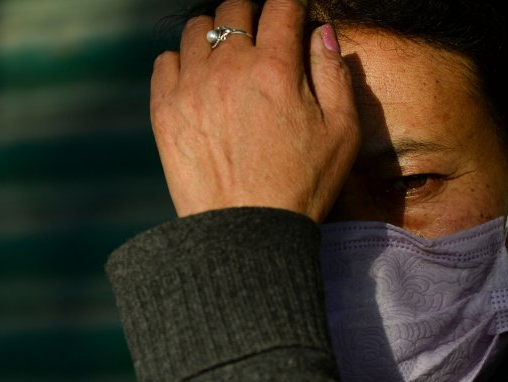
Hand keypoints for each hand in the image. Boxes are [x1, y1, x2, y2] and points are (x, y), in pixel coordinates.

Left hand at [149, 0, 359, 221]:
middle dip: (252, 15)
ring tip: (226, 60)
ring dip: (215, 36)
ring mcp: (191, 86)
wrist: (246, 233)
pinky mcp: (165, 110)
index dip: (291, 7)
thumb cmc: (301, 186)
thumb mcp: (342, 133)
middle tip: (260, 40)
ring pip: (197, 29)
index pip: (282, 6)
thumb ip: (335, 74)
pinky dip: (182, 63)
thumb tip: (321, 32)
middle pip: (234, 8)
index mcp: (276, 68)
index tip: (292, 19)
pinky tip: (198, 84)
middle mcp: (229, 68)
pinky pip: (165, 61)